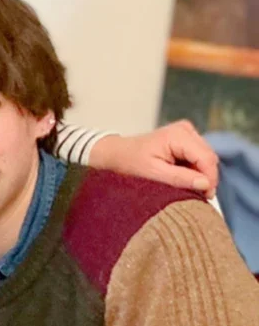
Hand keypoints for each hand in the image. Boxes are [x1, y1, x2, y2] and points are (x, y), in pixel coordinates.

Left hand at [89, 120, 217, 195]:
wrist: (117, 154)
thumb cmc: (130, 162)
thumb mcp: (154, 174)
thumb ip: (180, 178)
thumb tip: (205, 184)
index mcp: (178, 135)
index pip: (206, 158)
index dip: (209, 178)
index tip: (206, 195)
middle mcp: (185, 130)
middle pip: (208, 157)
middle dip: (205, 177)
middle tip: (198, 195)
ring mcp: (186, 132)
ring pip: (205, 157)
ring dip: (199, 173)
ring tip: (186, 186)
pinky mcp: (185, 138)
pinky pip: (198, 156)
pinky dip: (193, 168)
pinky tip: (182, 176)